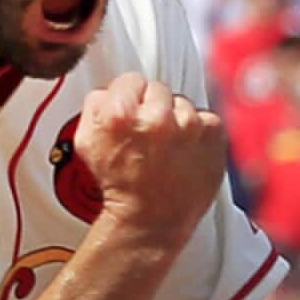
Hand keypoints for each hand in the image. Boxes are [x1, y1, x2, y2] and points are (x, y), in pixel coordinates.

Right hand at [73, 72, 225, 247]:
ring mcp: (189, 126)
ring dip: (176, 119)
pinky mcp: (214, 136)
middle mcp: (156, 117)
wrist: (150, 220)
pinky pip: (206, 118)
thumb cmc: (118, 184)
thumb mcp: (85, 142)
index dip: (127, 96)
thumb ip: (94, 105)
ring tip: (167, 146)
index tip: (130, 112)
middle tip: (147, 135)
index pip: (129, 79)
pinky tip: (186, 151)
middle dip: (151, 107)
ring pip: (182, 103)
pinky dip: (199, 132)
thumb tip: (111, 90)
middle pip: (157, 88)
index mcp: (120, 115)